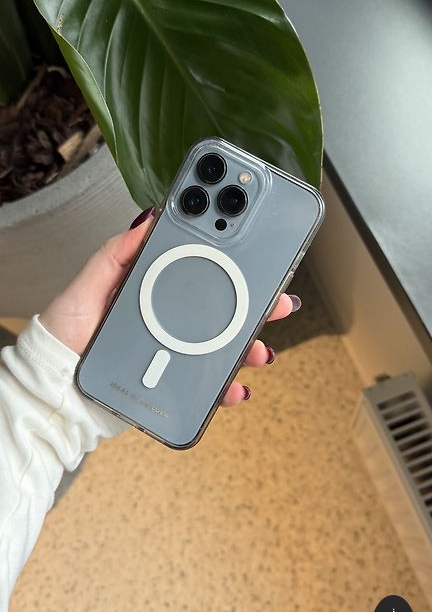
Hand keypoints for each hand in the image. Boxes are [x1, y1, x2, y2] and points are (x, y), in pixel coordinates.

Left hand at [40, 209, 299, 406]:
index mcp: (153, 289)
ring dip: (250, 347)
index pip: (198, 267)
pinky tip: (236, 387)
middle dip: (257, 303)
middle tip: (279, 300)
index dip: (228, 256)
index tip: (255, 244)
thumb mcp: (86, 287)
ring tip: (259, 351)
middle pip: (223, 307)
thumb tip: (146, 221)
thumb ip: (115, 256)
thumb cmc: (66, 336)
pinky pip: (207, 384)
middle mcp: (169, 318)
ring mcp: (174, 350)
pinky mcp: (173, 381)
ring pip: (224, 345)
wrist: (57, 390)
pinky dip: (227, 387)